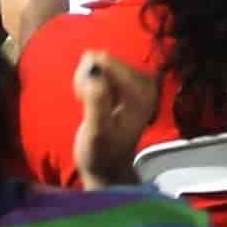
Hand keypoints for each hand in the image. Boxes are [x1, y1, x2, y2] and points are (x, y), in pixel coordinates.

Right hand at [72, 50, 162, 186]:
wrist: (107, 166)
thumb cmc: (101, 153)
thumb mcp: (96, 132)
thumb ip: (97, 103)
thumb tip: (94, 73)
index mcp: (142, 93)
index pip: (108, 63)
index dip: (88, 77)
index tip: (82, 97)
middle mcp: (144, 84)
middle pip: (105, 60)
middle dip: (88, 76)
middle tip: (83, 101)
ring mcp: (136, 82)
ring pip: (101, 62)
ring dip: (87, 78)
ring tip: (87, 102)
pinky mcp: (126, 83)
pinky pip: (101, 67)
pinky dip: (90, 80)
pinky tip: (90, 97)